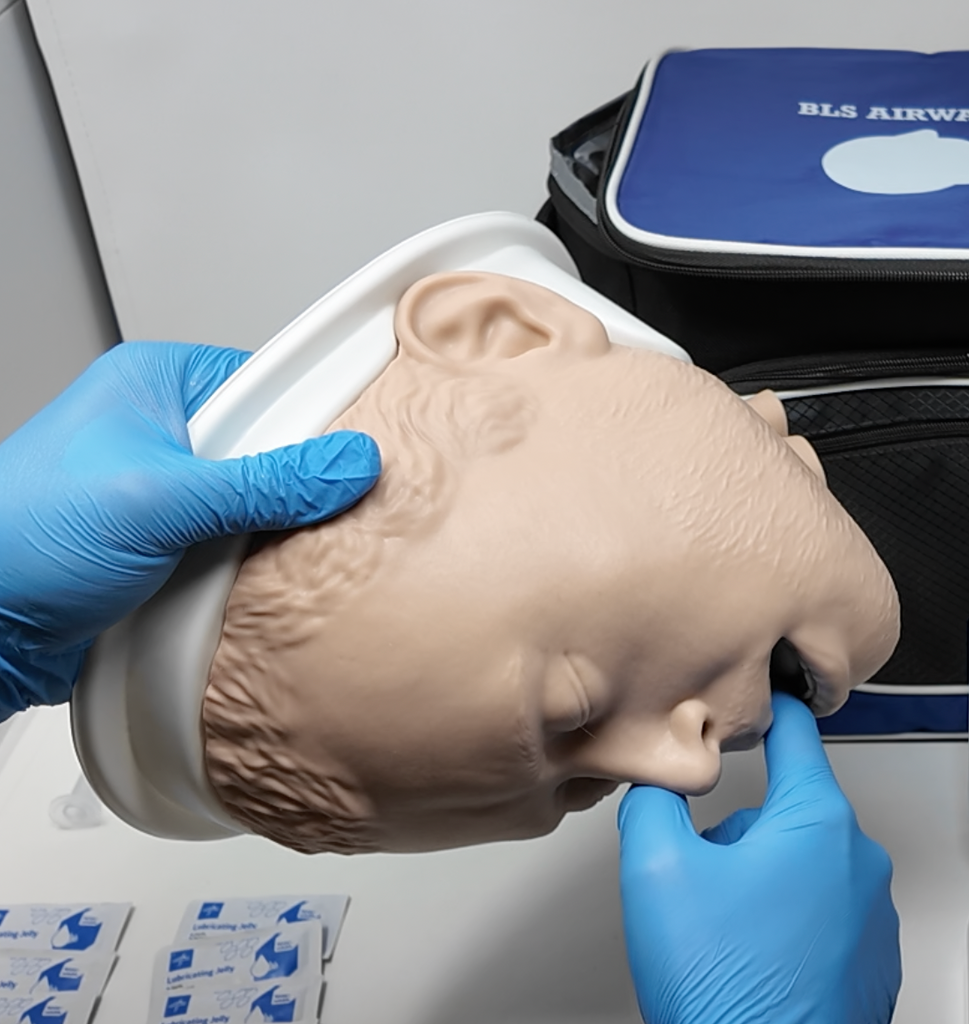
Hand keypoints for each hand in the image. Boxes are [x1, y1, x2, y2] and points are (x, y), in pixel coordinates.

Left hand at [0, 342, 379, 718]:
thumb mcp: (161, 500)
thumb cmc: (24, 539)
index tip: (349, 461)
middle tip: (309, 518)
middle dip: (291, 490)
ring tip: (272, 556)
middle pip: (270, 448)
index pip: (267, 385)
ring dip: (268, 535)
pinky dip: (247, 565)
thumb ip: (264, 484)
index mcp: (158, 383)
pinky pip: (235, 542)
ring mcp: (169, 488)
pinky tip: (249, 581)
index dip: (312, 422)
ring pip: (257, 502)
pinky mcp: (170, 540)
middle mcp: (165, 429)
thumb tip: (345, 464)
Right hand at [619, 693, 899, 1023]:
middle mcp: (857, 865)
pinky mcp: (865, 962)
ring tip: (720, 930)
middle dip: (736, 831)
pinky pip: (814, 912)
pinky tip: (746, 956)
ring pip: (796, 864)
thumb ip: (652, 801)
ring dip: (756, 880)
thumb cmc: (727, 986)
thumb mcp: (658, 867)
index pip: (796, 735)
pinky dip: (780, 921)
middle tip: (698, 877)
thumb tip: (656, 782)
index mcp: (817, 826)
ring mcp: (867, 918)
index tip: (762, 688)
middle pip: (783, 810)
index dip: (769, 707)